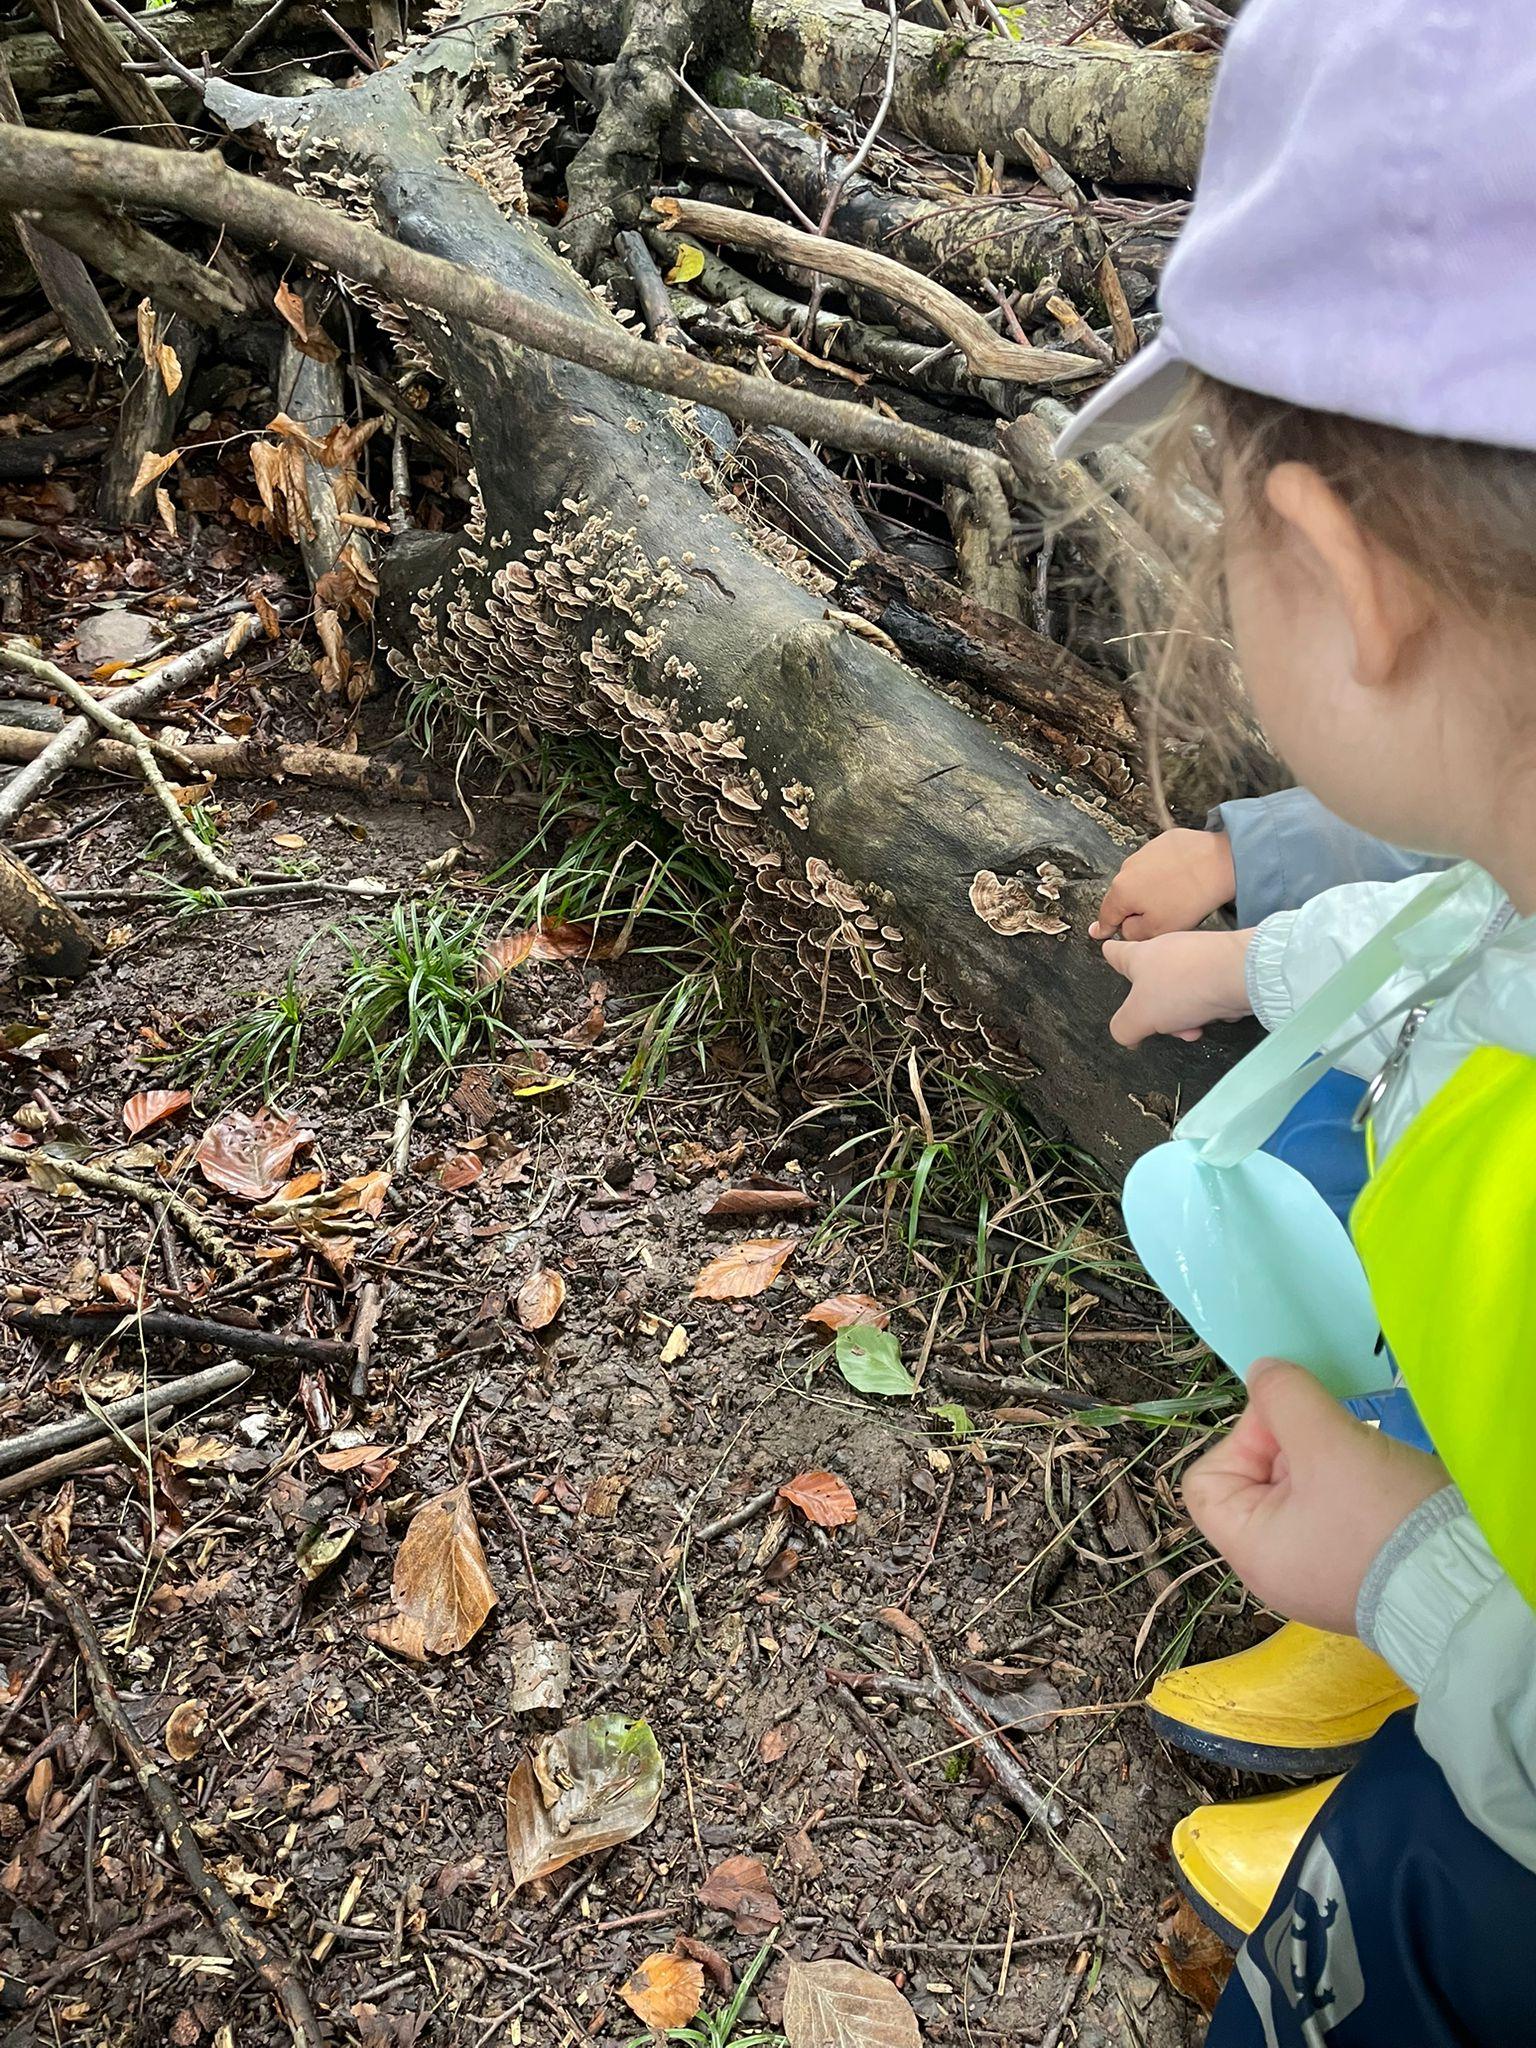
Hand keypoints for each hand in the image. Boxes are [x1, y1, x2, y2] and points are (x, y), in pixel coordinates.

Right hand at [1090, 828, 1235, 940]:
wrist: (1219, 862)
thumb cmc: (1190, 896)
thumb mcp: (1158, 929)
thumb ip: (1133, 934)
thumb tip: (1125, 929)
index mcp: (1121, 892)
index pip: (1107, 915)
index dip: (1105, 928)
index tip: (1098, 932)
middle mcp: (1127, 868)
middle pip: (1124, 896)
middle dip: (1135, 908)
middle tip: (1156, 918)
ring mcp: (1145, 852)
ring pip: (1140, 879)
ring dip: (1151, 889)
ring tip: (1175, 897)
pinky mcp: (1163, 842)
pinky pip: (1158, 863)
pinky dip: (1165, 873)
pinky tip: (1182, 880)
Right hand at [1102, 927, 1253, 1045]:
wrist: (1239, 975)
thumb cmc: (1186, 985)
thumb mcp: (1139, 1016)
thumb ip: (1123, 1028)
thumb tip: (1125, 1034)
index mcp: (1140, 956)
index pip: (1115, 951)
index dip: (1110, 957)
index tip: (1108, 955)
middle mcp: (1166, 951)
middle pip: (1151, 985)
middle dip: (1157, 1012)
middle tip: (1165, 1025)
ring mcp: (1195, 958)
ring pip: (1180, 994)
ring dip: (1184, 1016)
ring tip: (1195, 1026)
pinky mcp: (1220, 965)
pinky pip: (1206, 993)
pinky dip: (1208, 1008)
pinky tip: (1215, 1015)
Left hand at [1183, 1360, 1448, 1634]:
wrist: (1464, 1586)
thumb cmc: (1381, 1519)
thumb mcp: (1328, 1443)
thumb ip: (1286, 1398)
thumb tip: (1262, 1372)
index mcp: (1250, 1550)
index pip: (1207, 1480)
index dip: (1240, 1437)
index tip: (1288, 1420)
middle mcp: (1274, 1569)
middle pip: (1256, 1482)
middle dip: (1290, 1443)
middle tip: (1333, 1431)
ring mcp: (1316, 1571)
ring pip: (1300, 1493)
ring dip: (1325, 1460)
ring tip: (1361, 1451)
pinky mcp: (1356, 1569)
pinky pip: (1334, 1513)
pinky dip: (1349, 1485)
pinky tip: (1378, 1475)